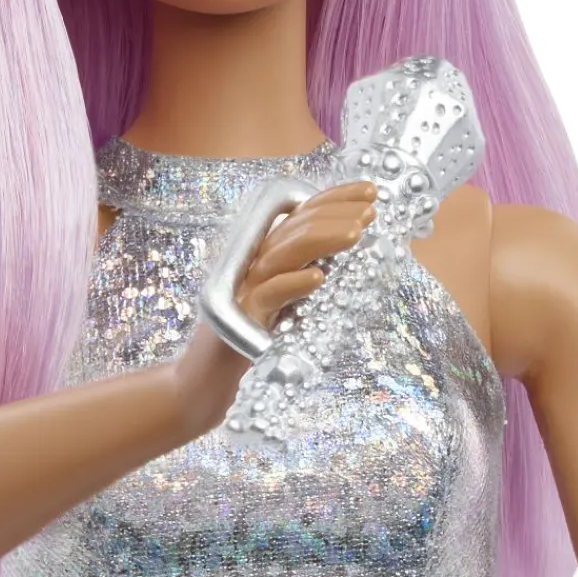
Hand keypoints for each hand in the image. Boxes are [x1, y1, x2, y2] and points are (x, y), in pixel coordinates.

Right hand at [172, 180, 377, 431]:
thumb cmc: (252, 344)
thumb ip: (308, 278)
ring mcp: (244, 288)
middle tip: (372, 209)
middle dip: (337, 213)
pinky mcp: (240, 317)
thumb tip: (351, 258)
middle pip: (295, 226)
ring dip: (323, 237)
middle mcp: (254, 263)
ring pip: (284, 251)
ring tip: (357, 232)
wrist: (205, 384)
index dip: (334, 198)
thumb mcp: (288, 306)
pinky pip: (268, 294)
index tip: (370, 191)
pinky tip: (320, 277)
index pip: (301, 215)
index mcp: (267, 255)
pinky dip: (294, 283)